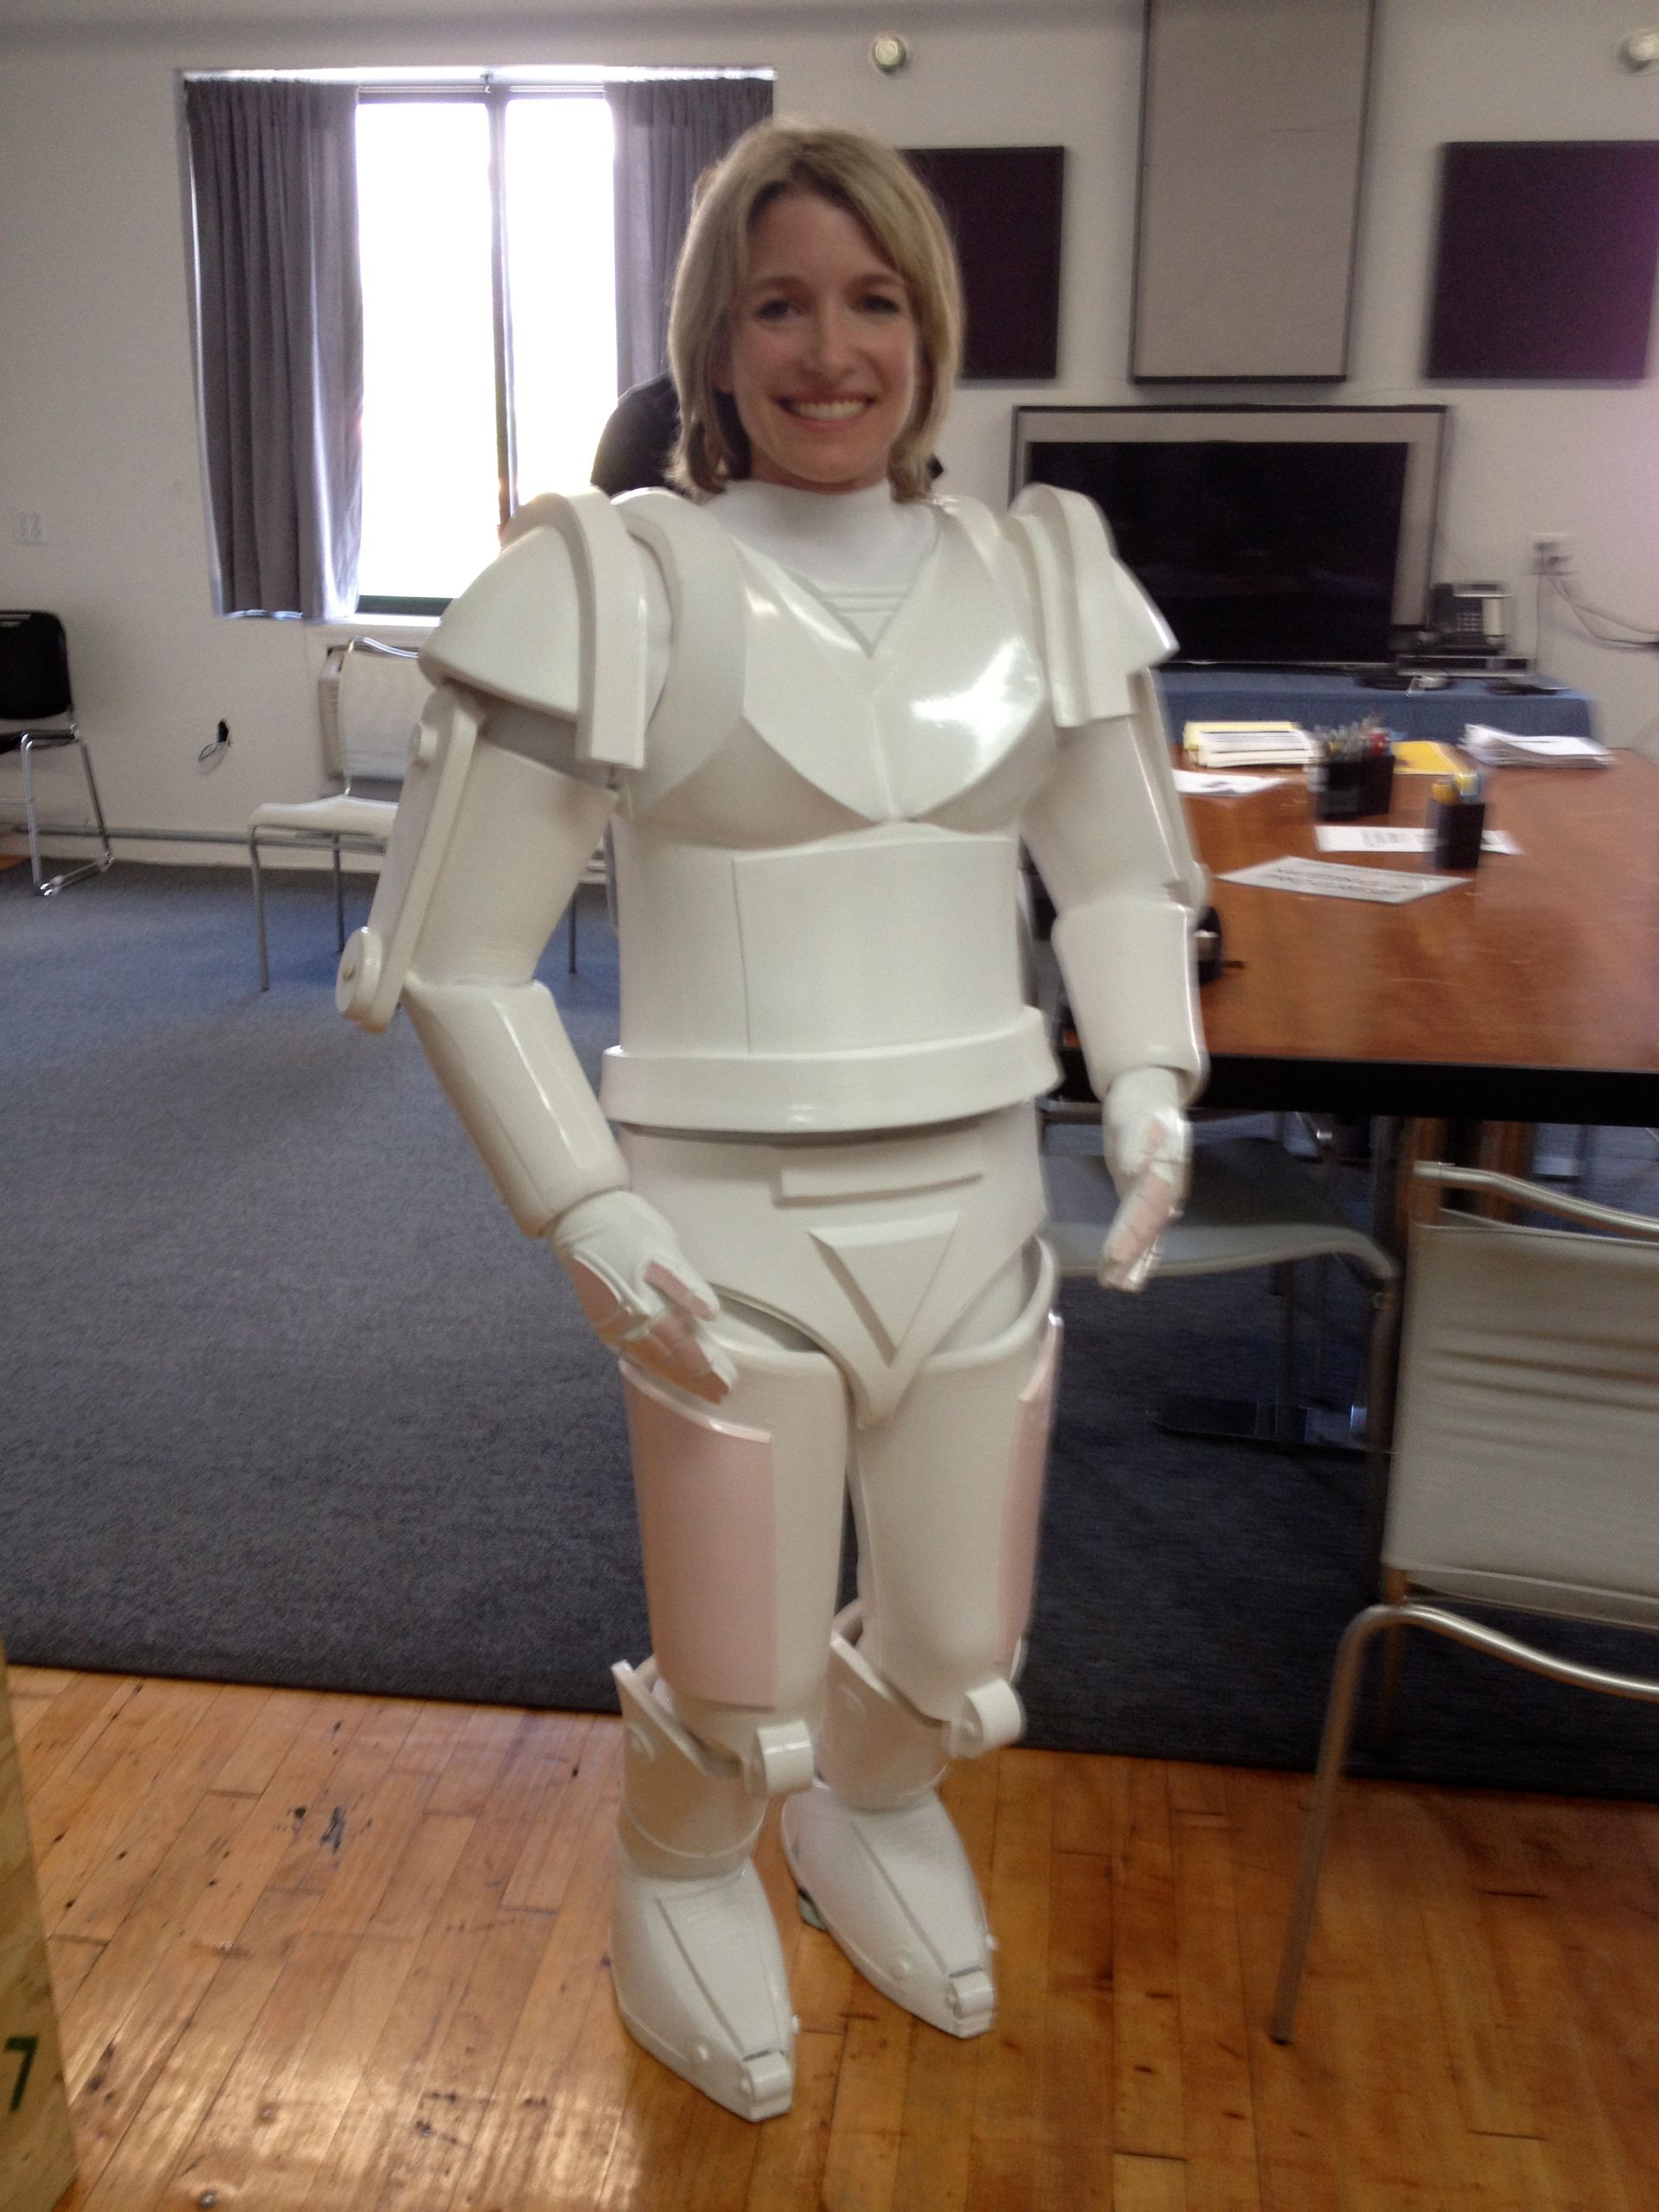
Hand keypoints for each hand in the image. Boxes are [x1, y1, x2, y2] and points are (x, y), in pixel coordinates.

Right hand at [549, 1189, 736, 1401]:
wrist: (579, 1217)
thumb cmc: (627, 1226)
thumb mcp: (664, 1248)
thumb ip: (687, 1284)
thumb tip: (711, 1313)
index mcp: (649, 1305)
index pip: (686, 1346)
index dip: (707, 1367)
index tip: (727, 1383)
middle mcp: (630, 1323)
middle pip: (669, 1359)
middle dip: (695, 1379)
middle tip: (719, 1396)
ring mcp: (613, 1324)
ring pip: (648, 1358)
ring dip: (673, 1374)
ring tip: (695, 1388)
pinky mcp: (601, 1318)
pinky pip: (628, 1350)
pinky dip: (646, 1362)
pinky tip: (655, 1367)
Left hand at [1099, 1067, 1190, 1292]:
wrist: (1149, 1093)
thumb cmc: (1139, 1103)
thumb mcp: (1134, 1115)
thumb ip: (1137, 1140)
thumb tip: (1133, 1169)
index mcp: (1166, 1168)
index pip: (1148, 1206)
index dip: (1132, 1233)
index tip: (1114, 1255)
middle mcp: (1168, 1187)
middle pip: (1149, 1226)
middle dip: (1131, 1255)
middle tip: (1112, 1281)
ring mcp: (1159, 1195)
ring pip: (1148, 1234)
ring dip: (1135, 1261)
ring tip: (1117, 1285)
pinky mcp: (1146, 1198)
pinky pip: (1144, 1229)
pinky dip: (1138, 1252)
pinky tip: (1130, 1273)